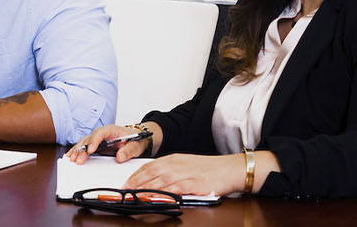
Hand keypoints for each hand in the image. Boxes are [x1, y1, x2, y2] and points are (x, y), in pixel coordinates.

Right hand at [65, 124, 147, 163]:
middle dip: (82, 149)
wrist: (136, 139)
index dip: (94, 141)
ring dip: (77, 151)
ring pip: (84, 143)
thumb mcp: (136, 146)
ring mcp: (97, 139)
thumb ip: (129, 151)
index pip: (100, 133)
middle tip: (78, 159)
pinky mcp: (95, 146)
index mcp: (112, 130)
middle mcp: (102, 133)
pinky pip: (84, 147)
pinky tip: (71, 156)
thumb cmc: (136, 140)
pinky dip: (77, 151)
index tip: (90, 150)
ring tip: (71, 159)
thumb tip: (120, 157)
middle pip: (89, 139)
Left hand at [123, 153, 246, 196]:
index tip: (125, 183)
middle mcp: (178, 164)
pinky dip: (165, 193)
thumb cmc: (210, 169)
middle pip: (152, 172)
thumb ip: (171, 171)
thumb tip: (154, 181)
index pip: (150, 165)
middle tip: (124, 191)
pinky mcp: (195, 183)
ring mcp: (186, 173)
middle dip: (136, 182)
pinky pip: (177, 188)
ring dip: (146, 188)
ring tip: (134, 195)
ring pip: (161, 180)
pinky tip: (156, 197)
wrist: (231, 169)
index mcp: (174, 159)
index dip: (136, 175)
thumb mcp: (187, 165)